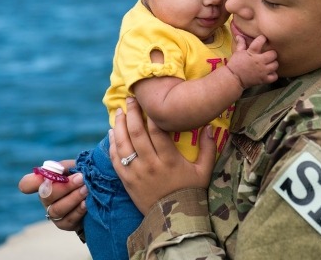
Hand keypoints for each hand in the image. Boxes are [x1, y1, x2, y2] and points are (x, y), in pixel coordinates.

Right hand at [18, 160, 87, 230]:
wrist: (98, 193)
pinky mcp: (64, 224)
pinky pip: (68, 219)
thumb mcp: (74, 167)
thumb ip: (64, 166)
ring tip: (87, 189)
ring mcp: (53, 213)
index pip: (27, 183)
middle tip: (81, 178)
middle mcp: (45, 199)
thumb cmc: (82, 176)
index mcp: (44, 182)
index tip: (44, 177)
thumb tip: (58, 169)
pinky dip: (78, 211)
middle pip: (46, 196)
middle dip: (65, 187)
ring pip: (57, 209)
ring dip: (73, 198)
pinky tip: (87, 203)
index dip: (29, 182)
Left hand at [108, 97, 216, 213]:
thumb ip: (208, 148)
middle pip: (137, 133)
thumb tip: (209, 126)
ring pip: (123, 144)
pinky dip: (112, 145)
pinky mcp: (126, 181)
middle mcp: (151, 164)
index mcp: (169, 159)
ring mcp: (136, 173)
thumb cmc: (191, 192)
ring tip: (119, 112)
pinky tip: (112, 133)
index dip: (151, 114)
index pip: (157, 130)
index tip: (148, 102)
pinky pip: (115, 160)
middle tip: (130, 100)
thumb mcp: (204, 171)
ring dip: (119, 125)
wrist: (173, 220)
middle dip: (132, 113)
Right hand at [227, 35, 277, 87]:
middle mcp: (259, 61)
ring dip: (273, 64)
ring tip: (269, 64)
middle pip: (273, 54)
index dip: (263, 38)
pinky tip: (269, 73)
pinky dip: (273, 74)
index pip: (260, 41)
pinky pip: (274, 76)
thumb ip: (241, 44)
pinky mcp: (264, 79)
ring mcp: (263, 71)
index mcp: (252, 53)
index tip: (263, 39)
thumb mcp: (237, 53)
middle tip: (268, 55)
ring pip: (275, 65)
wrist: (233, 79)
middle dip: (271, 53)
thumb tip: (239, 35)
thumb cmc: (235, 64)